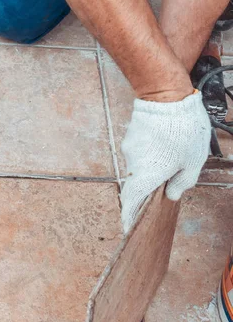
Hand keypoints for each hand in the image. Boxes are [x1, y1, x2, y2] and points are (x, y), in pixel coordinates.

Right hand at [121, 91, 210, 233]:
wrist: (166, 95)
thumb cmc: (183, 130)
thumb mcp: (193, 161)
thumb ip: (183, 182)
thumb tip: (172, 194)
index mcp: (148, 176)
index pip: (132, 203)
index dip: (129, 217)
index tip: (127, 226)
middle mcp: (134, 164)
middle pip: (136, 184)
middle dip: (146, 189)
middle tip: (160, 189)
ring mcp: (130, 148)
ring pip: (139, 164)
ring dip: (151, 166)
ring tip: (172, 158)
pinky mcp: (132, 134)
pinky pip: (140, 150)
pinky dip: (150, 153)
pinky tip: (166, 144)